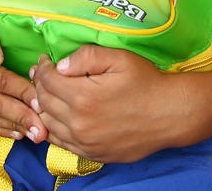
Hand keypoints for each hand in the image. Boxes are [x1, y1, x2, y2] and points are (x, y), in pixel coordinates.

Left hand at [31, 46, 172, 162]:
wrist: (171, 114)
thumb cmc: (146, 82)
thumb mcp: (119, 58)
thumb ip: (86, 56)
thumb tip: (59, 66)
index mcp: (83, 96)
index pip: (47, 80)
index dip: (41, 68)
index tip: (44, 61)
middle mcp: (80, 123)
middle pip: (44, 102)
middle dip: (39, 85)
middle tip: (42, 75)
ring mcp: (85, 142)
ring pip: (48, 124)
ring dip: (44, 107)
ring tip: (49, 94)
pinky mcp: (93, 153)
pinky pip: (62, 142)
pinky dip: (54, 128)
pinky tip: (59, 116)